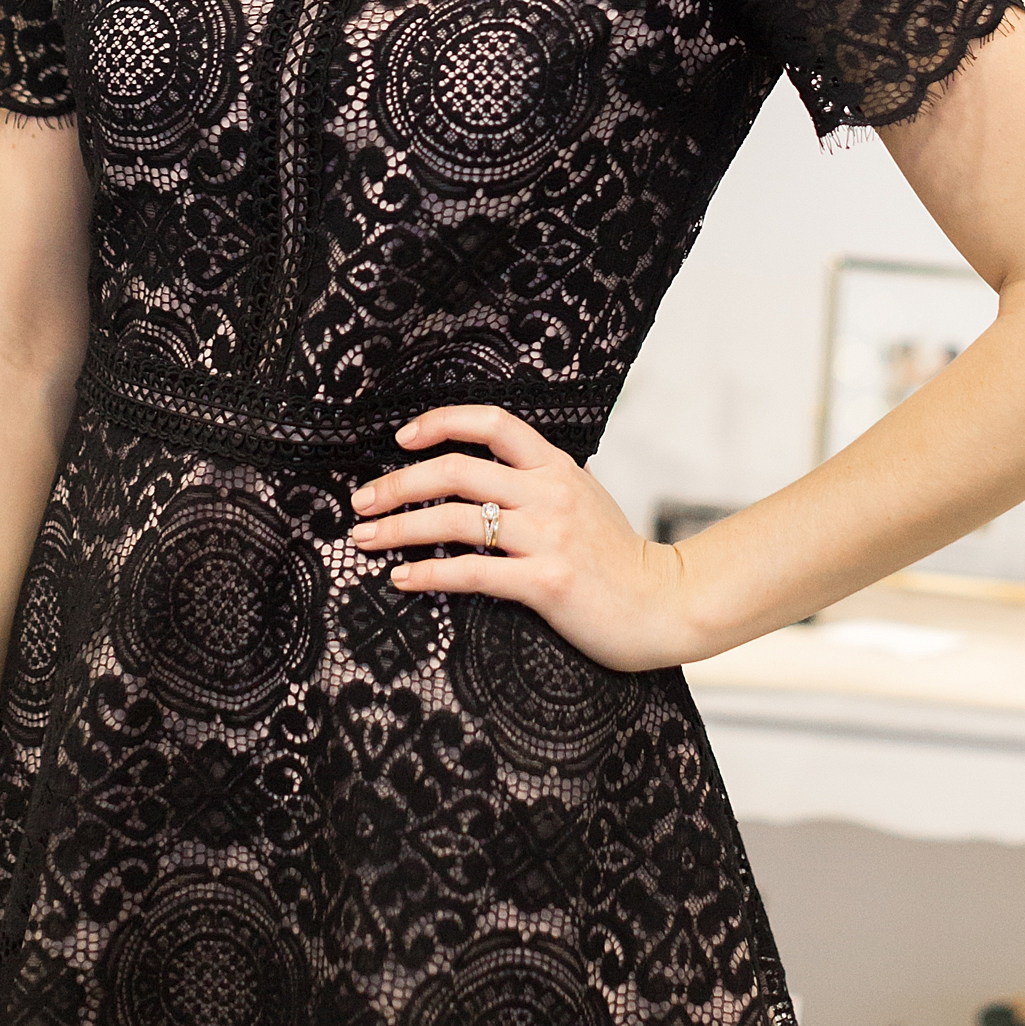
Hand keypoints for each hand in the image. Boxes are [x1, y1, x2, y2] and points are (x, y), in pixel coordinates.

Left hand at [349, 405, 700, 672]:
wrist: (662, 603)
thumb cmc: (618, 557)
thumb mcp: (584, 498)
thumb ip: (541, 481)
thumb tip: (493, 469)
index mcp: (556, 466)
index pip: (493, 422)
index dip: (442, 422)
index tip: (401, 437)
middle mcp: (549, 493)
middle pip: (458, 470)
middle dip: (399, 483)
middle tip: (362, 501)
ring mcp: (548, 536)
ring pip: (456, 520)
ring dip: (399, 528)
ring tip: (365, 538)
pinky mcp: (546, 582)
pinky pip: (473, 572)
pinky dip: (429, 574)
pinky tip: (402, 578)